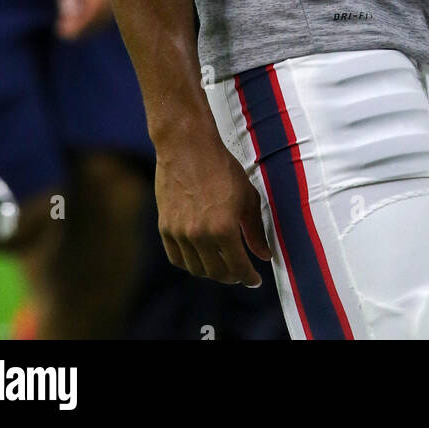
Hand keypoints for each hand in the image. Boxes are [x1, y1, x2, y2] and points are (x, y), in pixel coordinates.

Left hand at [46, 0, 111, 38]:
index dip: (84, 20)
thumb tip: (71, 14)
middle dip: (85, 26)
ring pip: (105, 13)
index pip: (97, 0)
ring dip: (87, 25)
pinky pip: (103, 9)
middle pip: (104, 11)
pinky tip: (71, 23)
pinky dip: (89, 19)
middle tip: (64, 34)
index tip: (67, 33)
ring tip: (65, 30)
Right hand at [155, 127, 271, 285]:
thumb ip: (255, 230)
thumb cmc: (221, 167)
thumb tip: (263, 255)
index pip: (238, 267)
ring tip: (221, 265)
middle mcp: (200, 235)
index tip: (254, 280)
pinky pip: (177, 258)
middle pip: (217, 273)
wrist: (187, 147)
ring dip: (211, 272)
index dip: (248, 278)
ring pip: (196, 269)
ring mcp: (180, 233)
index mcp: (224, 228)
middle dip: (232, 276)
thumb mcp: (247, 196)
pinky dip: (189, 263)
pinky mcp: (165, 227)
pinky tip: (200, 257)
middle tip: (239, 272)